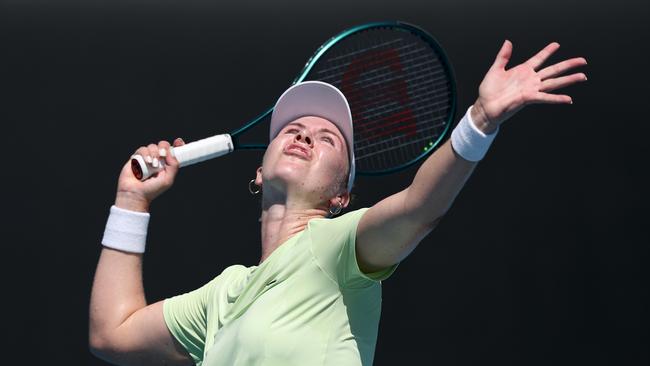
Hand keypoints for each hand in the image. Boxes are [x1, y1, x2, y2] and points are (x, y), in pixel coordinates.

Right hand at [115, 138, 184, 211]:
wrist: (135, 194)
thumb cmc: (152, 190)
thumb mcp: (168, 180)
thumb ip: (173, 166)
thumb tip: (171, 152)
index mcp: (167, 165)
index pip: (173, 151)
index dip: (177, 145)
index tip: (179, 142)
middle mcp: (157, 160)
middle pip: (163, 145)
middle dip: (164, 147)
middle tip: (162, 155)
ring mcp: (147, 158)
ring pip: (153, 146)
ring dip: (154, 153)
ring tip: (152, 164)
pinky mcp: (136, 158)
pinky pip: (142, 149)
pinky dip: (145, 153)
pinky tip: (147, 161)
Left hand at [471, 40, 587, 133]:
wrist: (485, 107)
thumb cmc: (489, 91)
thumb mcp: (495, 70)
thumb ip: (503, 56)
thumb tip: (508, 42)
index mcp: (523, 71)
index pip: (539, 59)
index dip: (547, 51)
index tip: (557, 44)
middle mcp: (530, 79)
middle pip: (553, 70)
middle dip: (568, 64)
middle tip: (583, 60)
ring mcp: (531, 89)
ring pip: (554, 82)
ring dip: (568, 80)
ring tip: (582, 76)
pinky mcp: (528, 98)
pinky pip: (545, 98)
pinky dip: (557, 98)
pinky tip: (569, 98)